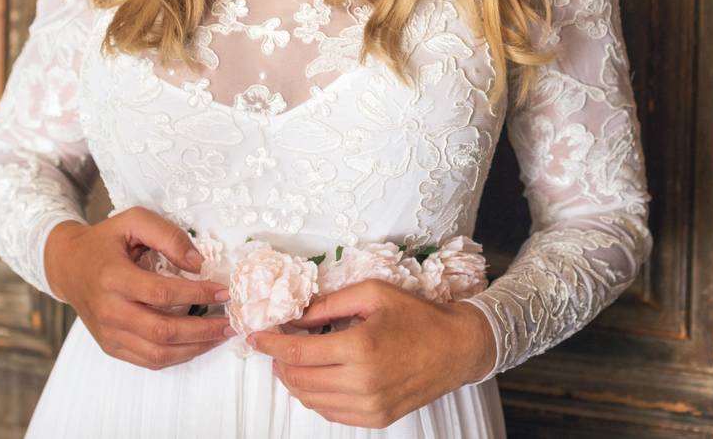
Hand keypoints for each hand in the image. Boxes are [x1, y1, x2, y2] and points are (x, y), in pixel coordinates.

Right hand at [43, 207, 233, 369]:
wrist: (67, 266)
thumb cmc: (104, 241)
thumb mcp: (134, 221)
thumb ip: (168, 235)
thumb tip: (198, 263)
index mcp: (113, 278)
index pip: (162, 293)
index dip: (197, 294)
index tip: (224, 290)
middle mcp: (109, 310)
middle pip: (162, 330)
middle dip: (203, 329)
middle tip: (231, 321)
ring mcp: (109, 333)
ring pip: (158, 352)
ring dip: (195, 347)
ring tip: (221, 335)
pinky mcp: (111, 346)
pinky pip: (148, 360)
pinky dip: (178, 356)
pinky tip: (198, 344)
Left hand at [249, 279, 496, 427]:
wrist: (457, 348)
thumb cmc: (417, 315)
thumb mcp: (372, 294)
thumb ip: (328, 305)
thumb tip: (293, 315)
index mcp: (359, 347)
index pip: (297, 351)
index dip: (270, 343)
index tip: (255, 336)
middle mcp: (362, 382)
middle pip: (298, 378)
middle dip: (280, 361)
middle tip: (277, 344)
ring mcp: (369, 406)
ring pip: (311, 399)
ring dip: (295, 380)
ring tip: (296, 360)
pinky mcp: (377, 418)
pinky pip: (331, 413)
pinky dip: (316, 396)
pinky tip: (319, 377)